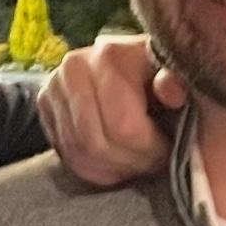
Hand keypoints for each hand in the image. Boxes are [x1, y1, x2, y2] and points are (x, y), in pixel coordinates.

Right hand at [37, 35, 187, 185]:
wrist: (138, 63)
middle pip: (96, 144)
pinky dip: (95, 170)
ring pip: (79, 155)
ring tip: (139, 163)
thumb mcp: (180, 77)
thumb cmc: (165, 74)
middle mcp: (73, 67)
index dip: (150, 150)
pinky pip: (65, 156)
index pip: (123, 126)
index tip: (169, 151)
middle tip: (154, 164)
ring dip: (114, 169)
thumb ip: (179, 83)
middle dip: (131, 162)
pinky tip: (118, 164)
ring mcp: (53, 86)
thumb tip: (172, 93)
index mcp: (110, 55)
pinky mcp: (44, 105)